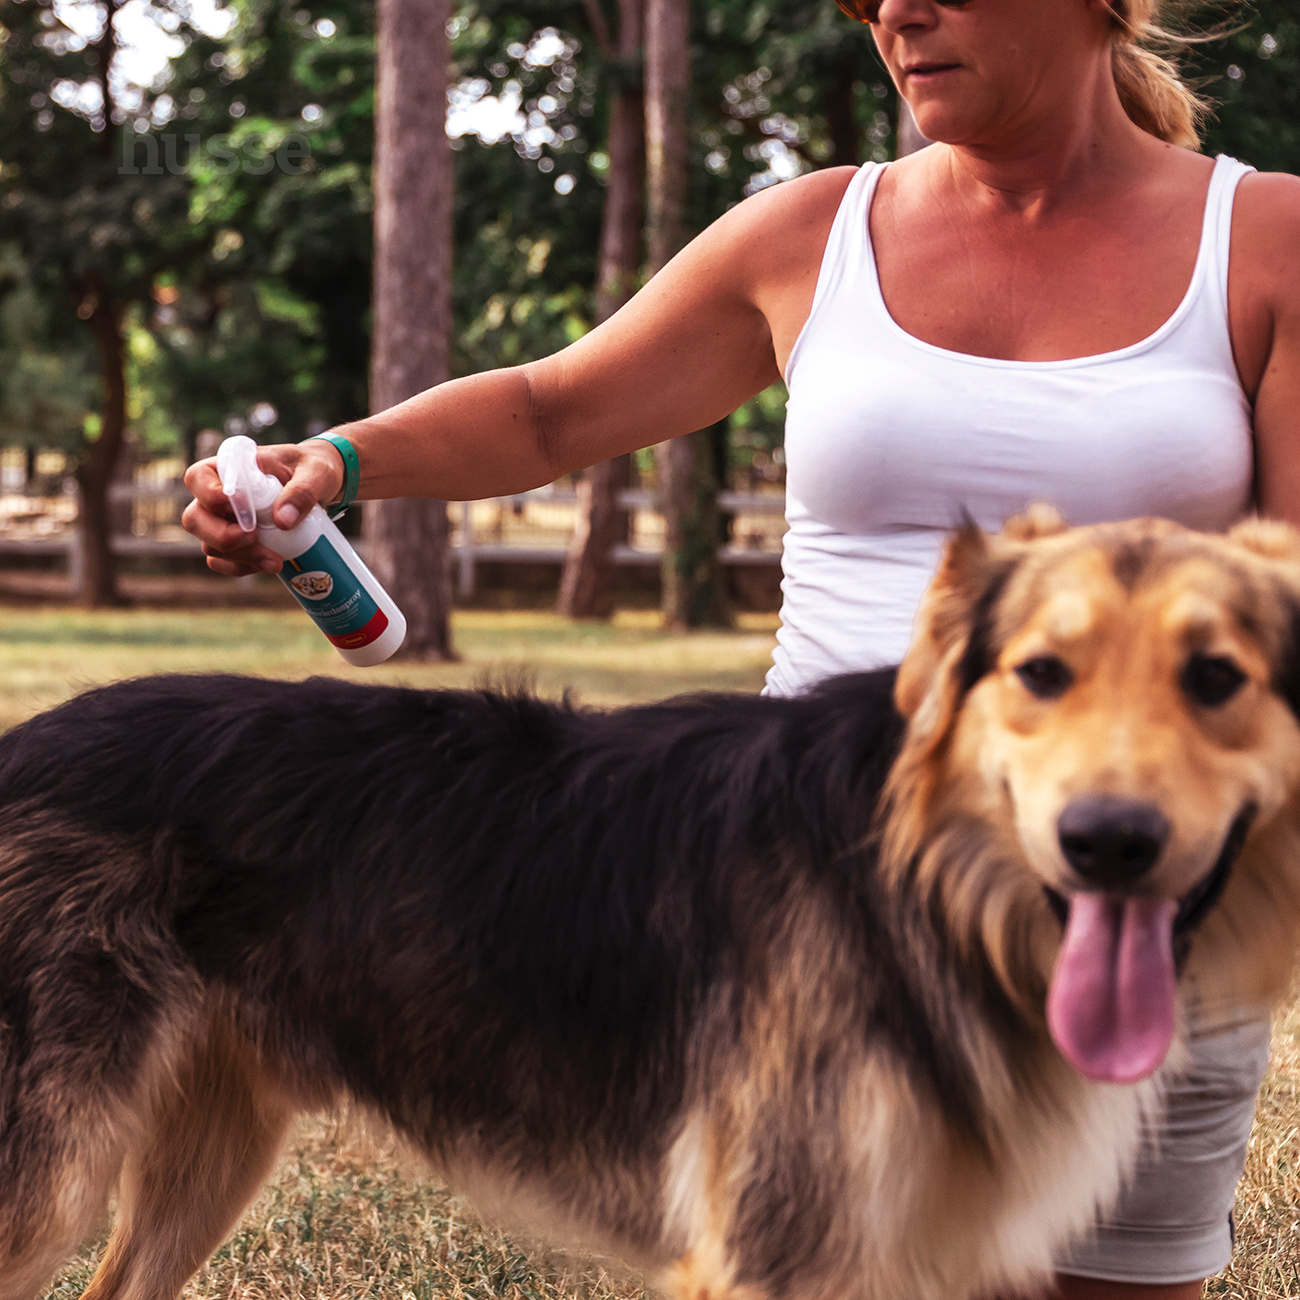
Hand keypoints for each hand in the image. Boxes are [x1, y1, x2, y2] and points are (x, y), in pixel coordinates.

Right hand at [182, 440, 345, 576]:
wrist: (322, 487)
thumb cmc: (314, 469)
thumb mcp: (317, 473)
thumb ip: (302, 492)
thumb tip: (282, 521)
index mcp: (229, 467)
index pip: (197, 478)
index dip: (211, 495)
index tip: (244, 506)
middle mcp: (217, 494)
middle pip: (195, 519)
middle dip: (223, 537)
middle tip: (254, 539)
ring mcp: (222, 520)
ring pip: (210, 545)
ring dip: (240, 557)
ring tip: (275, 560)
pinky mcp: (235, 542)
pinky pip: (223, 561)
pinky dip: (241, 567)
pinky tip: (268, 565)